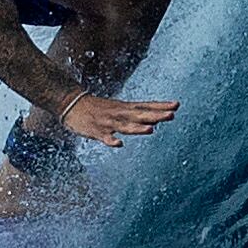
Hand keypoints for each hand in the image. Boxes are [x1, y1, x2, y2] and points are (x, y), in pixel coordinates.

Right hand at [54, 90, 177, 144]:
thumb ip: (136, 114)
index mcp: (125, 108)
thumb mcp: (118, 108)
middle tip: (172, 115)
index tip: (177, 105)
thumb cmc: (97, 107)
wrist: (71, 102)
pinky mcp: (96, 131)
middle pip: (140, 115)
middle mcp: (120, 114)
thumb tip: (155, 120)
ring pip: (125, 126)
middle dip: (156, 116)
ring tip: (151, 130)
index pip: (147, 106)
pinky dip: (111, 141)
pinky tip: (119, 145)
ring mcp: (108, 122)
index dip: (161, 106)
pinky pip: (105, 137)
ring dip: (137, 128)